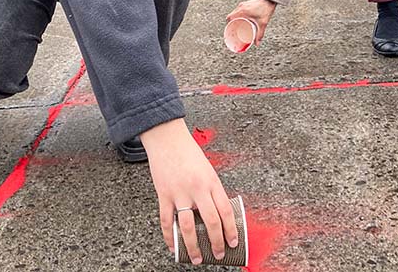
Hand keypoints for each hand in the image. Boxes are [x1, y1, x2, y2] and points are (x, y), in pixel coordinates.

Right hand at [142, 119, 238, 264]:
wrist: (167, 138)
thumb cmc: (188, 152)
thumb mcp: (208, 169)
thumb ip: (212, 190)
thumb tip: (218, 214)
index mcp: (212, 181)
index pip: (225, 211)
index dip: (230, 230)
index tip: (233, 243)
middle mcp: (197, 188)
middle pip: (210, 221)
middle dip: (216, 242)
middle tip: (218, 254)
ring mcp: (179, 192)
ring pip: (187, 226)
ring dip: (193, 246)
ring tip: (196, 258)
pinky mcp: (164, 194)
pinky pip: (166, 220)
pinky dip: (169, 236)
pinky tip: (173, 246)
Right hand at [226, 0, 276, 44]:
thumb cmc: (265, 9)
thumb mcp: (262, 24)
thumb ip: (260, 34)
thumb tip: (257, 43)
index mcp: (242, 12)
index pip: (229, 18)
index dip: (228, 24)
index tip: (230, 29)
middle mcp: (241, 7)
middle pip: (231, 16)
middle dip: (232, 23)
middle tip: (235, 28)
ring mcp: (243, 4)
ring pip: (234, 12)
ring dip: (235, 18)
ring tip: (239, 24)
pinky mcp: (246, 3)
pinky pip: (238, 10)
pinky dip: (238, 15)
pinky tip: (243, 19)